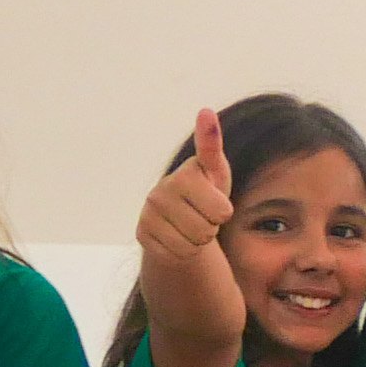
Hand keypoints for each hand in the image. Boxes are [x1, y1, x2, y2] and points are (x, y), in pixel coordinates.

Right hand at [138, 109, 233, 283]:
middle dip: (210, 227)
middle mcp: (159, 192)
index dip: (223, 212)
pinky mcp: (141, 235)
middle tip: (201, 214)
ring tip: (191, 224)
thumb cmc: (204, 190)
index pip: (222, 211)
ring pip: (191, 246)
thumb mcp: (215, 170)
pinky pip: (175, 255)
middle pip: (206, 231)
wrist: (178, 217)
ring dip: (198, 241)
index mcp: (183, 175)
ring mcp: (148, 214)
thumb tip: (205, 111)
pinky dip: (182, 251)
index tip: (213, 199)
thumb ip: (212, 145)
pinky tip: (177, 236)